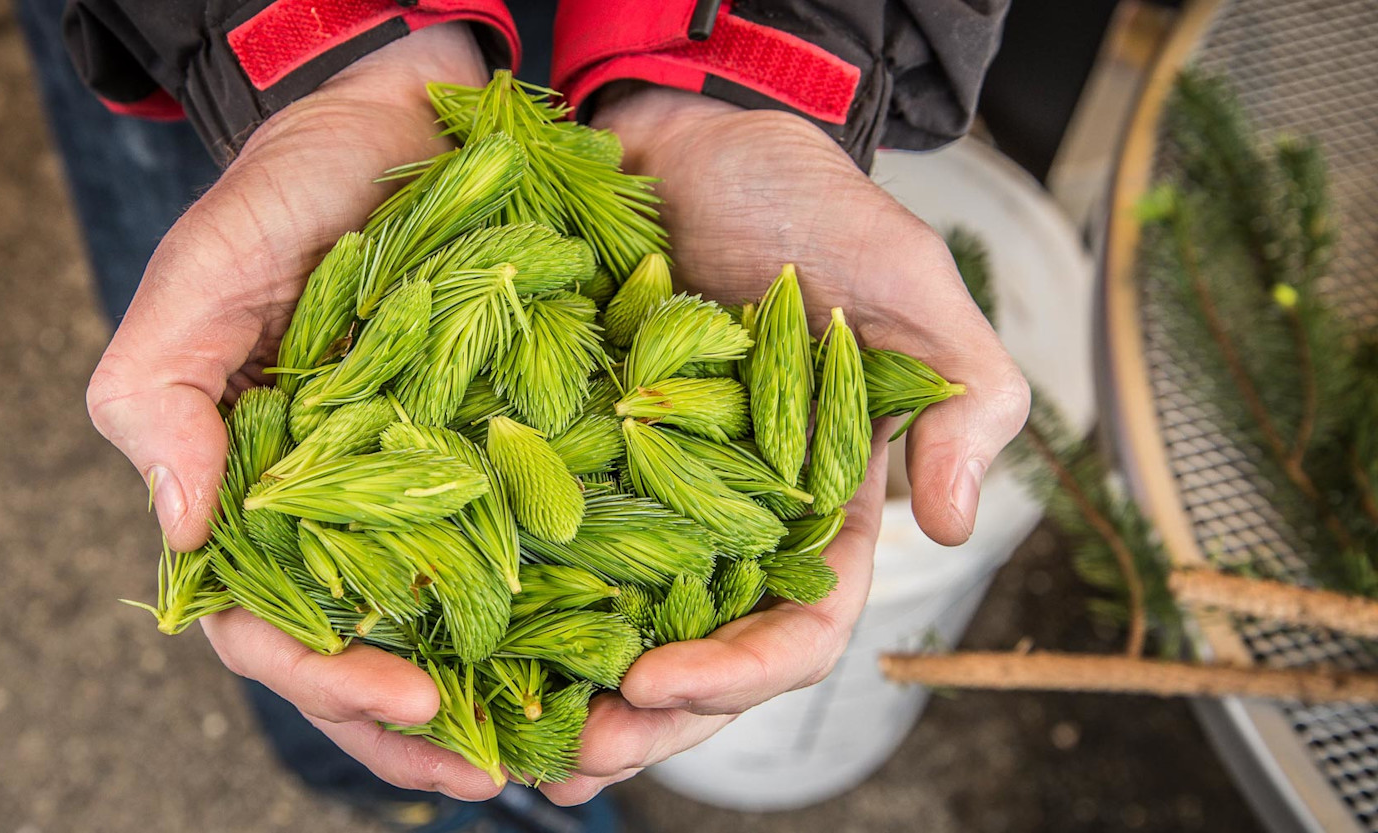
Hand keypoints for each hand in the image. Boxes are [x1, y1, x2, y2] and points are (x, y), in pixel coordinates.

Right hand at [86, 25, 504, 800]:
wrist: (395, 118)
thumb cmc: (285, 194)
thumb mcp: (199, 277)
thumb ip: (160, 398)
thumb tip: (180, 535)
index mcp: (258, 496)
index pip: (270, 625)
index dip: (330, 678)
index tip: (410, 697)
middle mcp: (343, 512)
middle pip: (367, 655)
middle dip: (422, 726)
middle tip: (495, 770)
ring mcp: (425, 489)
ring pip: (451, 624)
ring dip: (500, 697)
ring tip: (564, 748)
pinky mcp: (506, 454)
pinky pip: (530, 548)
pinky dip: (560, 608)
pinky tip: (608, 648)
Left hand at [537, 89, 1029, 804]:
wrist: (698, 141)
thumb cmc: (809, 205)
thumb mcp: (907, 279)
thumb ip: (963, 394)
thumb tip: (958, 525)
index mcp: (822, 506)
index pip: (800, 625)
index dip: (739, 672)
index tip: (660, 682)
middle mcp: (738, 523)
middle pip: (706, 657)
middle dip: (649, 720)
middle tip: (577, 758)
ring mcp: (656, 500)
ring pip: (627, 629)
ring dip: (581, 698)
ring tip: (522, 750)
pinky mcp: (584, 462)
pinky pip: (557, 552)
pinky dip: (526, 612)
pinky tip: (479, 652)